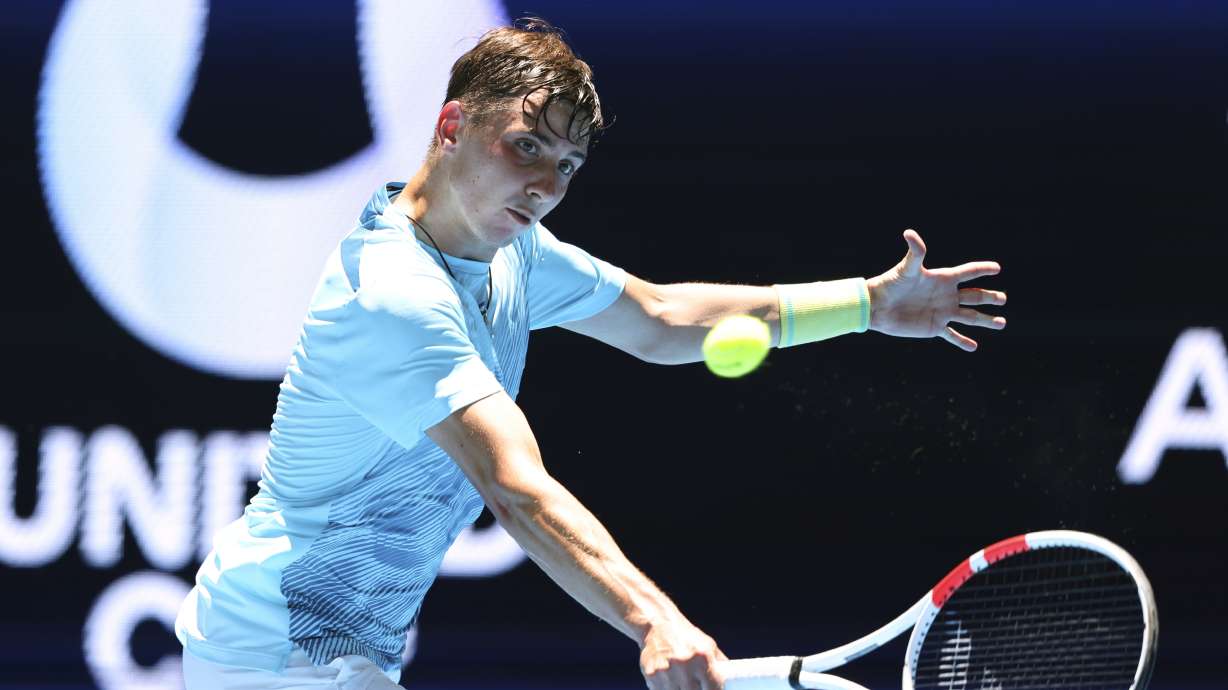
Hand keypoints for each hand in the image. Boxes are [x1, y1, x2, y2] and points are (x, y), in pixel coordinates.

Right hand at [639, 616, 726, 689]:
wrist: (658, 624)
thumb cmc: (686, 636)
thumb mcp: (708, 645)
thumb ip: (720, 664)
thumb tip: (733, 683)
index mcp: (702, 657)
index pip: (714, 689)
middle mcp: (684, 664)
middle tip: (695, 685)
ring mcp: (666, 671)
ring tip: (682, 681)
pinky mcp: (651, 675)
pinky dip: (667, 689)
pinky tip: (670, 682)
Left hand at [866, 229, 1006, 350]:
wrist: (877, 307)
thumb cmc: (890, 283)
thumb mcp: (906, 268)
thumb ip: (914, 252)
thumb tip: (909, 232)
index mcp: (943, 279)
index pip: (968, 272)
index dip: (982, 269)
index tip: (997, 268)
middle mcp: (946, 295)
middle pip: (975, 295)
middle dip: (990, 297)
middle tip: (1003, 299)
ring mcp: (942, 312)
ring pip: (970, 317)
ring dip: (986, 320)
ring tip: (1002, 323)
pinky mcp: (934, 327)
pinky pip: (952, 335)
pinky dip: (962, 341)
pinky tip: (973, 346)